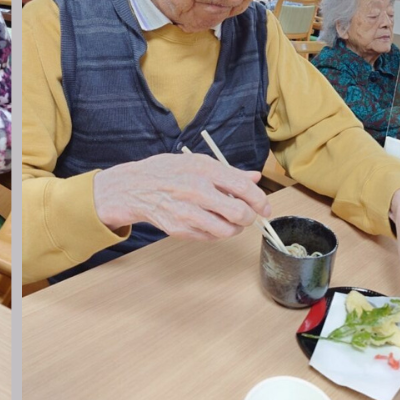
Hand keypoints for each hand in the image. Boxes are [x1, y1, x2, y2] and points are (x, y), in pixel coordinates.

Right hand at [94, 152, 270, 238]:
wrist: (135, 188)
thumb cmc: (167, 171)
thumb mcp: (196, 162)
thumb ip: (228, 172)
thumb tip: (254, 178)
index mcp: (203, 169)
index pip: (243, 188)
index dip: (260, 200)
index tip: (265, 207)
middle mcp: (195, 191)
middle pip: (238, 213)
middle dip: (249, 218)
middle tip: (247, 216)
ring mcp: (187, 212)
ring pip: (226, 231)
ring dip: (234, 228)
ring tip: (230, 221)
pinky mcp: (180, 229)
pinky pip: (210, 237)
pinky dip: (216, 232)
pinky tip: (209, 221)